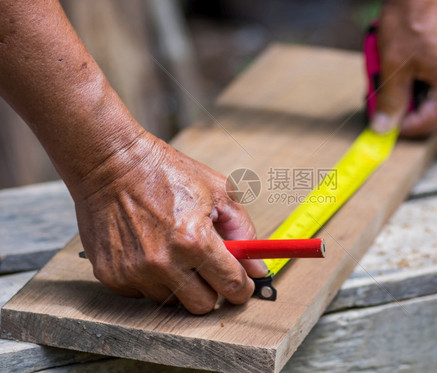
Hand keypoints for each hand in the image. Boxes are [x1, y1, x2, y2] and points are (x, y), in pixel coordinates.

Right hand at [73, 132, 267, 313]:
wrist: (110, 164)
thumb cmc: (164, 172)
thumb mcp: (217, 191)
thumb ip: (242, 230)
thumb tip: (256, 266)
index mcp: (194, 239)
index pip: (231, 286)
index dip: (242, 288)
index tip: (242, 286)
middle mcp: (163, 262)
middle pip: (203, 305)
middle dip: (211, 289)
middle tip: (207, 267)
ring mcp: (135, 272)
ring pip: (172, 301)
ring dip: (178, 283)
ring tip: (171, 249)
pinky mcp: (112, 276)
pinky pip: (142, 293)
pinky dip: (150, 278)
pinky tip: (148, 250)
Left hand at [370, 0, 436, 136]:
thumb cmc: (411, 19)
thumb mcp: (394, 66)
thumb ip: (390, 101)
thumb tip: (383, 129)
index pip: (431, 124)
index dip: (405, 128)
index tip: (385, 124)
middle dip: (427, 123)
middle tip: (402, 113)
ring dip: (429, 107)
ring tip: (404, 93)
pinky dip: (431, 92)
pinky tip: (411, 79)